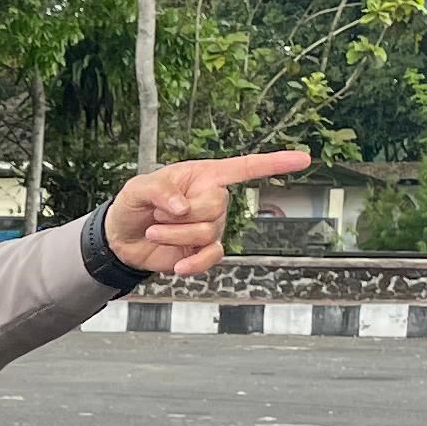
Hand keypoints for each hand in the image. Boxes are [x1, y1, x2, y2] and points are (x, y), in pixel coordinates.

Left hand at [102, 148, 312, 279]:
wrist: (122, 239)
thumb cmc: (133, 205)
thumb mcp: (137, 189)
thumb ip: (159, 191)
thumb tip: (183, 208)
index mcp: (203, 175)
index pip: (244, 167)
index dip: (274, 163)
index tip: (304, 159)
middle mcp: (213, 199)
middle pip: (217, 207)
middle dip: (183, 215)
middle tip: (157, 217)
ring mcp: (211, 227)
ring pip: (208, 233)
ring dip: (175, 236)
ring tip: (154, 232)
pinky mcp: (203, 251)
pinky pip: (212, 258)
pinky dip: (195, 265)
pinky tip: (179, 267)